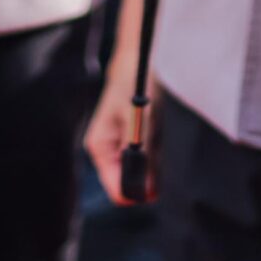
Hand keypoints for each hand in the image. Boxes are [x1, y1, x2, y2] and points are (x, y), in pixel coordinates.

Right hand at [86, 66, 153, 205]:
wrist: (135, 66)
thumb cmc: (135, 88)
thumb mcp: (140, 122)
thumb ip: (141, 155)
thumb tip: (146, 191)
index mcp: (100, 147)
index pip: (115, 190)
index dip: (136, 194)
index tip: (155, 187)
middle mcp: (105, 152)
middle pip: (127, 185)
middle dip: (146, 181)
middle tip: (160, 158)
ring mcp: (116, 149)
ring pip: (137, 176)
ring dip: (151, 168)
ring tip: (157, 141)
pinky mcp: (127, 145)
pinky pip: (142, 163)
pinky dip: (153, 159)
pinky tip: (157, 141)